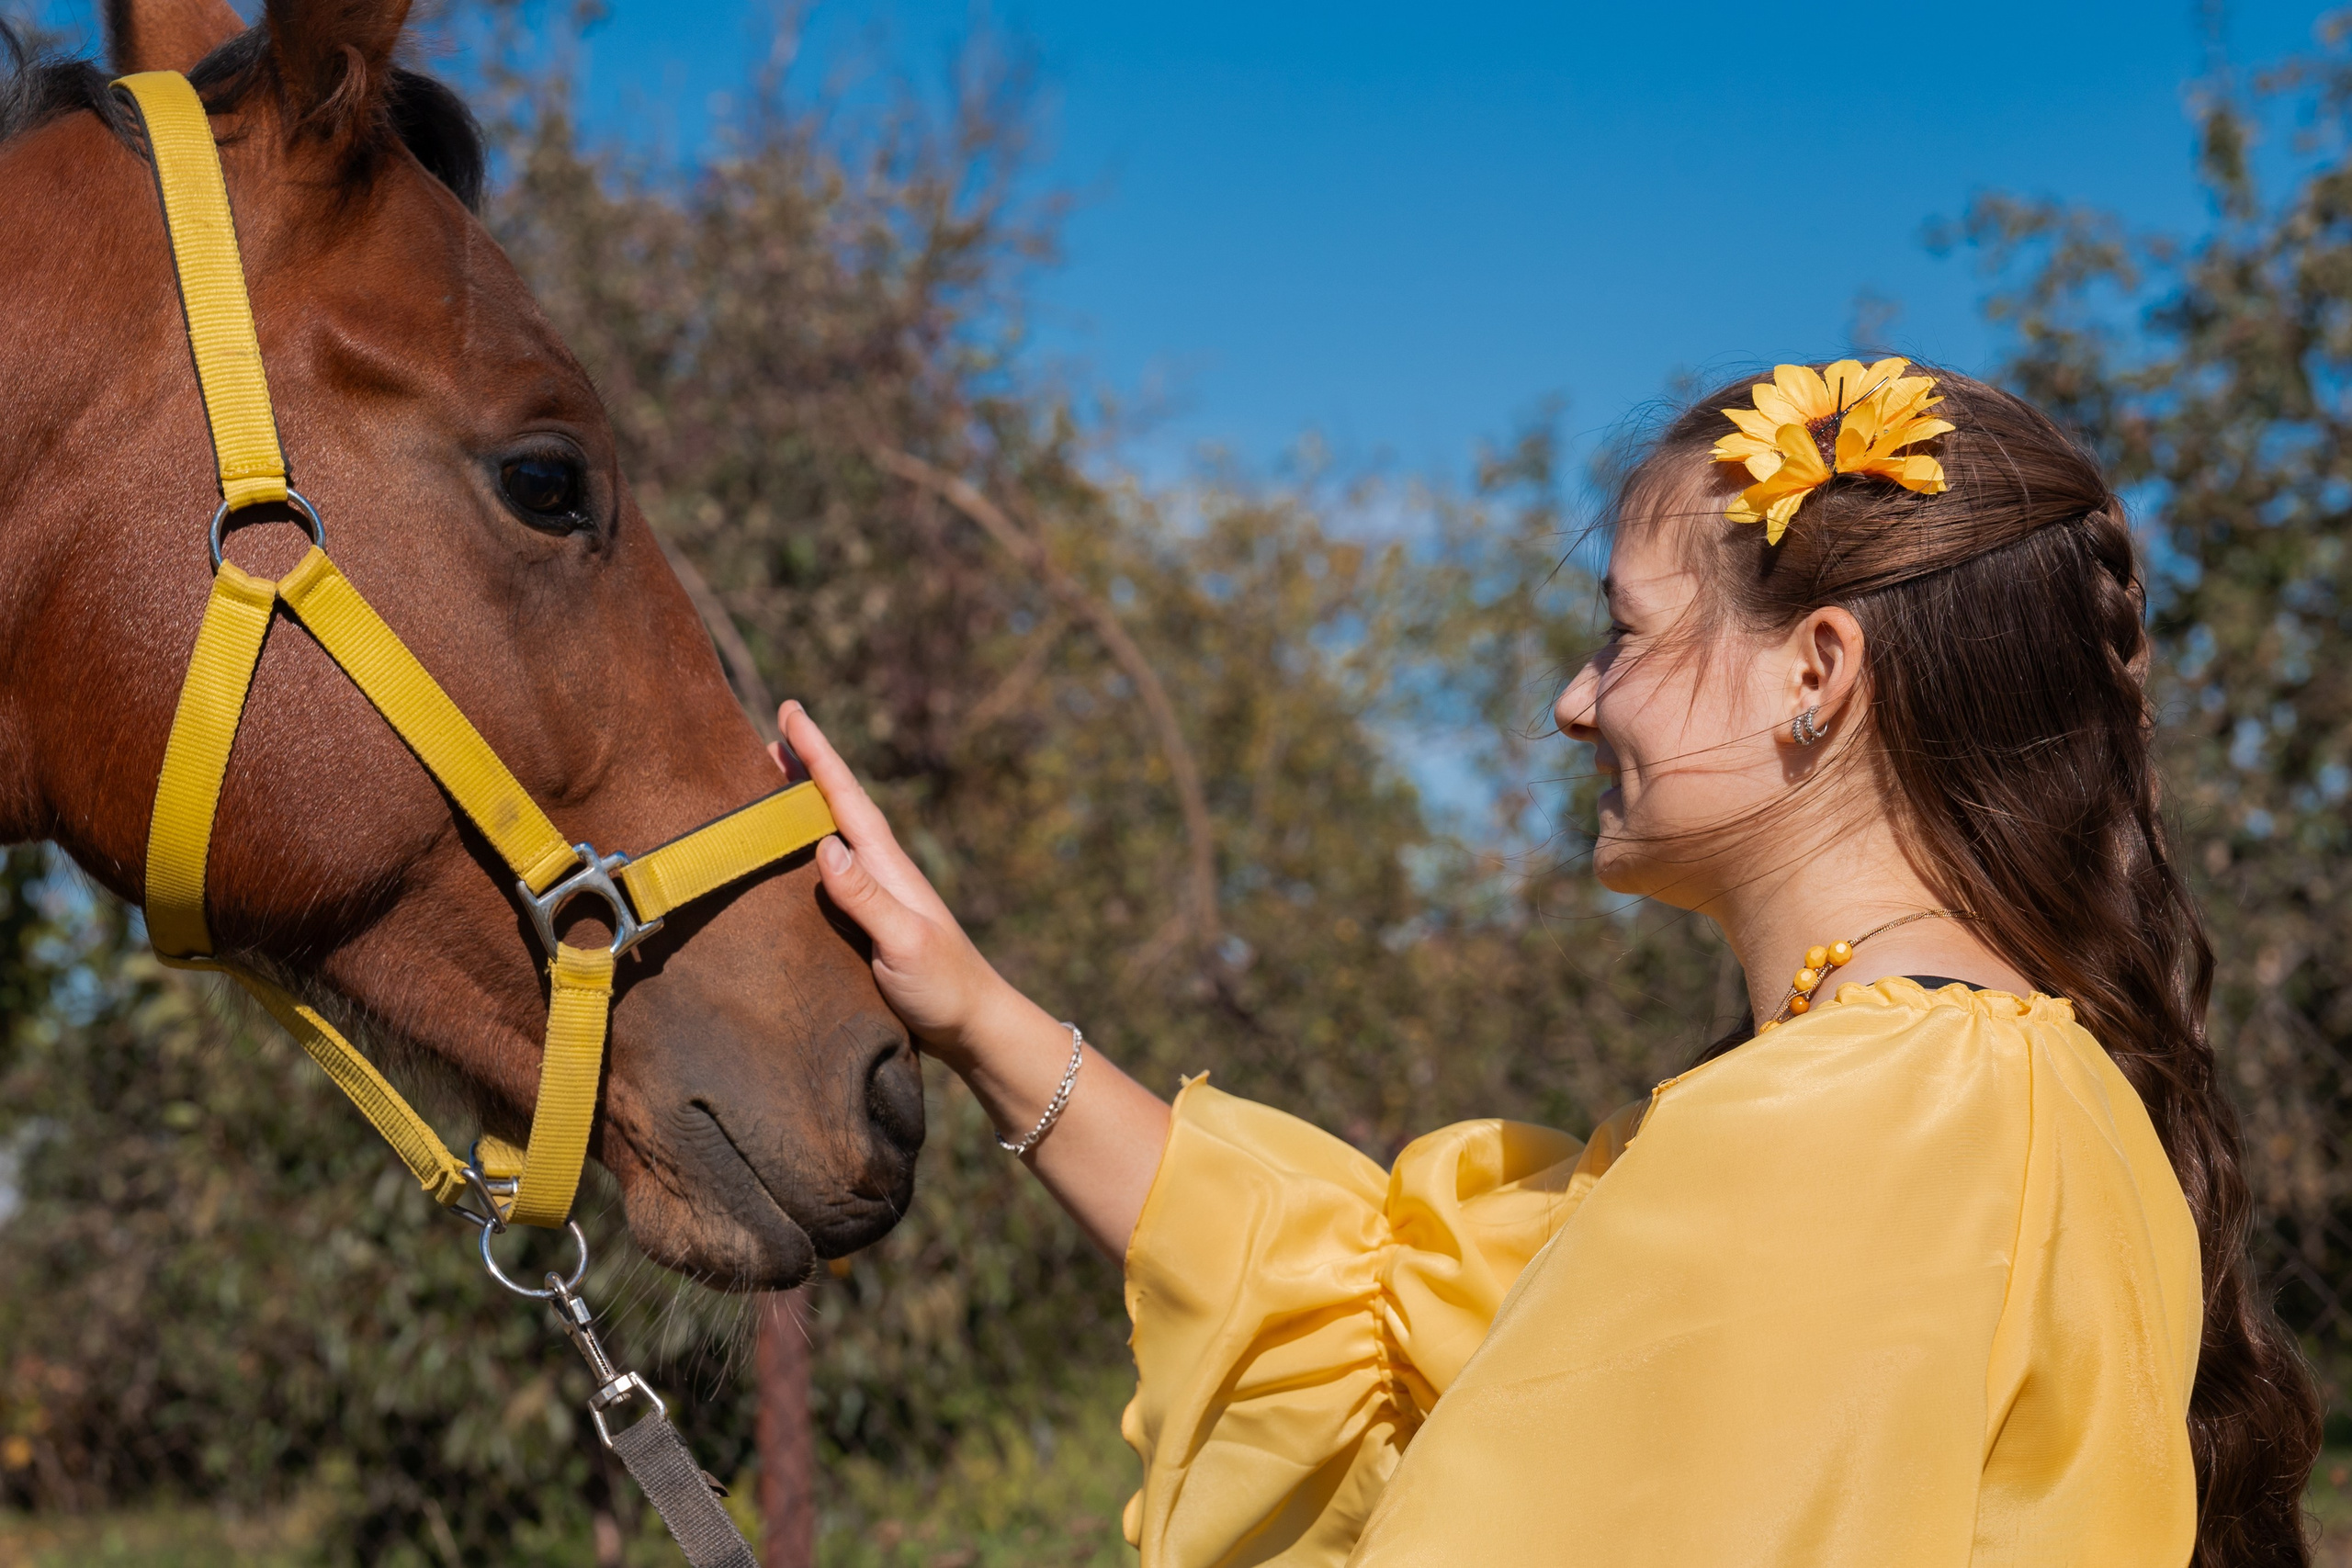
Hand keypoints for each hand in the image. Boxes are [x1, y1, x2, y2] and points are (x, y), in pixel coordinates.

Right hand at [773, 702, 1171, 1257]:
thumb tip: (825, 846)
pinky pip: (831, 873)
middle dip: (803, 768)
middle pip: (837, 806)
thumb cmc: (945, 988)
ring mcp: (879, 896)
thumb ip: (866, 896)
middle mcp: (883, 872)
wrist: (976, 1029)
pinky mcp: (872, 923)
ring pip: (833, 835)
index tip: (790, 712)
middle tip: (765, 734)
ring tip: (769, 782)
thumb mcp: (904, 941)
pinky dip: (806, 851)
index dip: (816, 755)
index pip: (845, 798)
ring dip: (802, 807)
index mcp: (888, 866)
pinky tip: (794, 859)